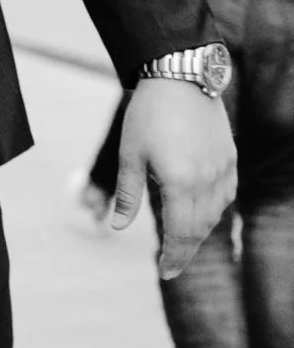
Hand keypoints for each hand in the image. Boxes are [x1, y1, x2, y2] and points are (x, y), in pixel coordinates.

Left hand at [113, 77, 236, 279]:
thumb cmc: (147, 114)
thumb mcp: (129, 155)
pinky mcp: (229, 156)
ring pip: (216, 214)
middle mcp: (206, 179)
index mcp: (179, 182)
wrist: (180, 75)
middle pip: (200, 229)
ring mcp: (222, 168)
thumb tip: (118, 227)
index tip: (165, 273)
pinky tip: (203, 214)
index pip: (180, 234)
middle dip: (185, 251)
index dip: (173, 258)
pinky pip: (227, 194)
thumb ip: (128, 194)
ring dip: (200, 232)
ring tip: (182, 242)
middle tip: (171, 266)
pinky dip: (215, 211)